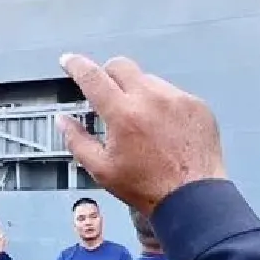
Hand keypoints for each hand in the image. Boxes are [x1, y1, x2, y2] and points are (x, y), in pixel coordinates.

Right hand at [55, 54, 227, 213]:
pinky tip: (165, 130)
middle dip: (108, 75)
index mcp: (123, 114)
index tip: (69, 61)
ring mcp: (177, 99)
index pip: (92, 77)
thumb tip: (63, 120)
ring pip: (148, 80)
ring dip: (138, 93)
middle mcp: (151, 99)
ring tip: (142, 124)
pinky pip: (173, 93)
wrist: (193, 198)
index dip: (76, 65)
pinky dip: (163, 105)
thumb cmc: (148, 188)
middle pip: (120, 66)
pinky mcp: (196, 105)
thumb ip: (77, 141)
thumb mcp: (102, 170)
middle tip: (107, 94)